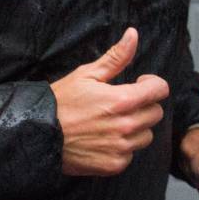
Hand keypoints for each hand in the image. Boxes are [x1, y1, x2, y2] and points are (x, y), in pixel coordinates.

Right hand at [51, 27, 169, 176]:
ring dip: (136, 128)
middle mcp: (126, 125)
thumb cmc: (60, 103)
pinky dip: (122, 147)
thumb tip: (133, 35)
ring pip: (146, 135)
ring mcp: (121, 148)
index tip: (139, 84)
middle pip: (156, 113)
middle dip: (143, 105)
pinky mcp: (114, 165)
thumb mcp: (86, 75)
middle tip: (122, 104)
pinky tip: (104, 139)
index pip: (160, 90)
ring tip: (112, 123)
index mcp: (122, 100)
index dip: (152, 84)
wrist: (38, 135)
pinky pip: (131, 154)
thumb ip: (116, 57)